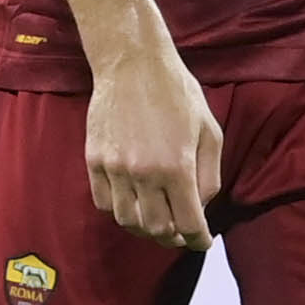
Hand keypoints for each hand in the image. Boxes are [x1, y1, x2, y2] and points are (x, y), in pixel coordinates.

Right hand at [86, 34, 221, 247]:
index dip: (198, 240)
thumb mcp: (210, 131)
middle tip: (181, 233)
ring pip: (128, 221)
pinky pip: (105, 203)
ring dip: (146, 228)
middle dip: (174, 238)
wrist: (132, 63)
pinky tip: (133, 203)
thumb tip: (200, 208)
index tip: (202, 241)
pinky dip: (120, 211)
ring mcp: (115, 169)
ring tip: (157, 220)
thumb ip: (209, 176)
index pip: (188, 225)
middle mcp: (144, 174)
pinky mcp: (94, 161)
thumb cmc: (177, 93)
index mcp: (177, 168)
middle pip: (157, 230)